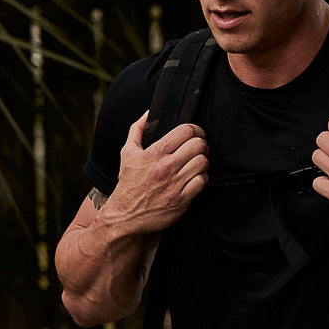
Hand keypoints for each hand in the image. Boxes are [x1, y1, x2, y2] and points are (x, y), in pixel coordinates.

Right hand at [105, 112, 208, 233]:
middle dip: (202, 144)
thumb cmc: (128, 183)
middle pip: (198, 145)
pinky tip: (195, 178)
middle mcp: (166, 167)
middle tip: (198, 149)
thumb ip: (137, 130)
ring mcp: (174, 184)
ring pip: (203, 163)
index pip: (186, 131)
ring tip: (197, 164)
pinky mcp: (181, 200)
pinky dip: (202, 178)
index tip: (196, 134)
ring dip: (203, 162)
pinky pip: (202, 182)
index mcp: (155, 153)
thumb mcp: (127, 153)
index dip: (196, 129)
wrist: (125, 215)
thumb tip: (148, 113)